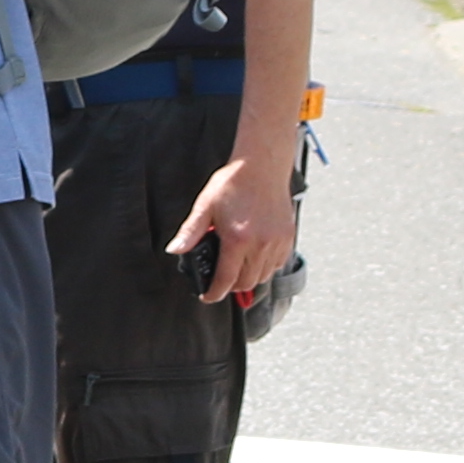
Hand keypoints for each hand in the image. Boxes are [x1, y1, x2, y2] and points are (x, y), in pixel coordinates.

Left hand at [173, 145, 297, 304]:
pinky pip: (278, 264)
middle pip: (246, 283)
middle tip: (220, 281)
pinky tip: (254, 258)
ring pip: (263, 276)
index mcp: (237, 239)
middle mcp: (260, 244)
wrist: (262, 166)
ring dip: (249, 278)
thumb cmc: (233, 182)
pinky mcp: (287, 237)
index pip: (225, 280)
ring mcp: (276, 242)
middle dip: (230, 287)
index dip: (214, 293)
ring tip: (236, 269)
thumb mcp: (205, 206)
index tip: (208, 296)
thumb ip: (191, 231)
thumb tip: (175, 250)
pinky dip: (266, 268)